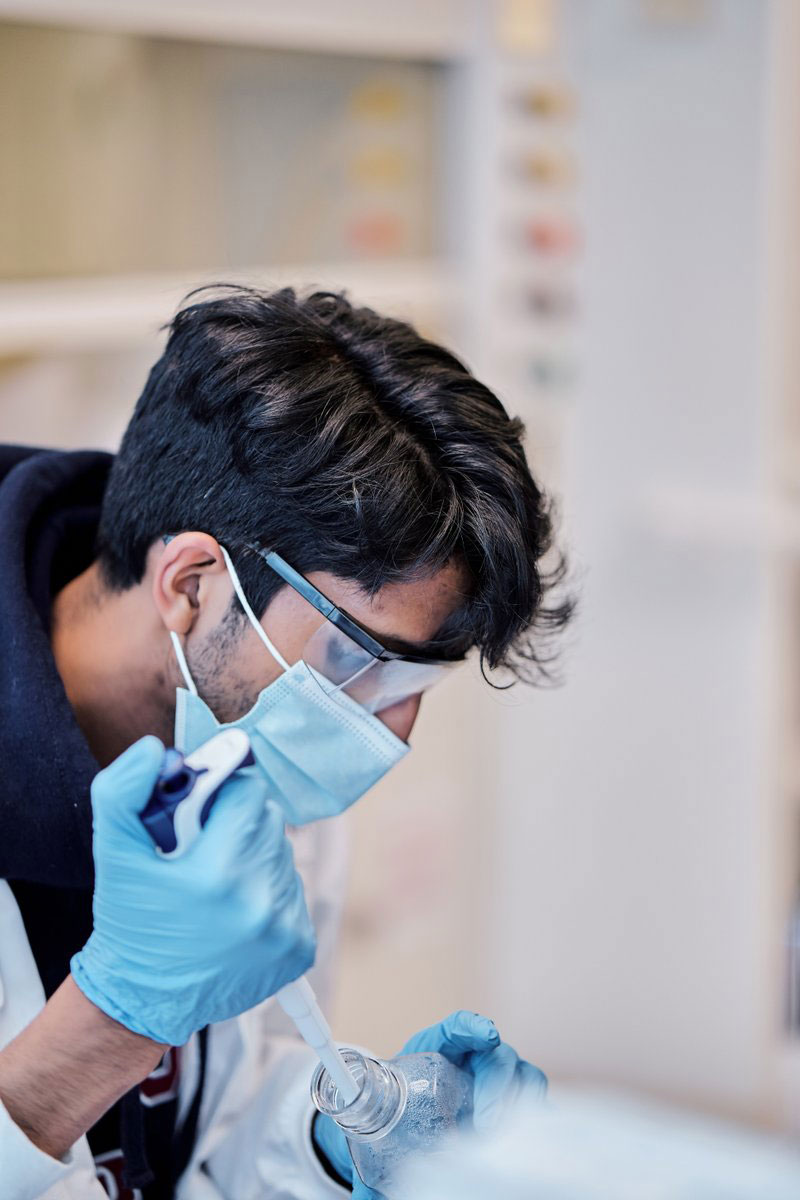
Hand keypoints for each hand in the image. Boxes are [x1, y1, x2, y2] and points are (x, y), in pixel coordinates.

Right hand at [70, 735, 314, 1045]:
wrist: (144, 998)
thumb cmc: (130, 922)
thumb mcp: (113, 852)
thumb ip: (123, 791)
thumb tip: (154, 750)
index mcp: (218, 873)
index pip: (248, 791)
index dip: (220, 794)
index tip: (199, 812)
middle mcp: (260, 901)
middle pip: (267, 819)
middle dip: (235, 823)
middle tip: (202, 850)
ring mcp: (284, 927)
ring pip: (281, 853)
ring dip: (252, 857)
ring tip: (215, 884)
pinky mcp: (298, 947)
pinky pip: (292, 890)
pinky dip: (267, 891)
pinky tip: (234, 909)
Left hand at [312, 1010, 546, 1197]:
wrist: (409, 1119)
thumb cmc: (400, 1111)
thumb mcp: (387, 1121)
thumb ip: (376, 1148)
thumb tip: (366, 1197)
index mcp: (439, 1049)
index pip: (457, 1027)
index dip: (472, 1026)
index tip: (486, 1034)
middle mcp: (475, 1059)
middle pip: (498, 1056)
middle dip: (497, 1084)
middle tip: (485, 1123)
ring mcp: (498, 1080)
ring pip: (525, 1077)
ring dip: (518, 1103)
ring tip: (500, 1136)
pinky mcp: (512, 1102)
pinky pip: (536, 1103)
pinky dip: (538, 1117)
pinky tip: (529, 1139)